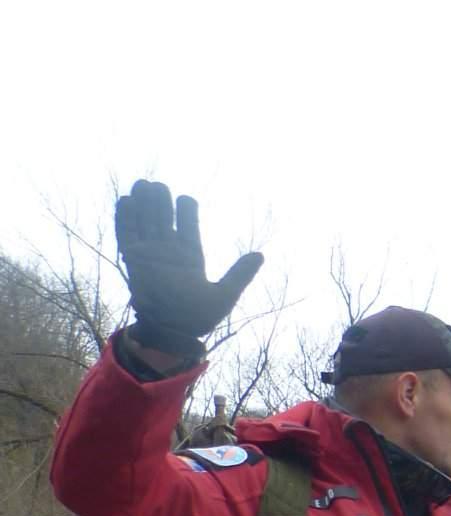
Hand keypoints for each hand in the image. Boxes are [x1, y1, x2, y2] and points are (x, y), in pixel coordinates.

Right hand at [114, 181, 263, 356]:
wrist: (172, 331)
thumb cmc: (199, 317)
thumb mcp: (225, 295)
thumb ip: (240, 274)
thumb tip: (260, 255)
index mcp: (191, 256)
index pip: (189, 226)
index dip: (187, 211)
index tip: (186, 200)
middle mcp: (169, 251)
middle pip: (164, 219)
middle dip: (162, 201)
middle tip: (159, 185)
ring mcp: (150, 254)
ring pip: (146, 222)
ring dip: (143, 204)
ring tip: (144, 184)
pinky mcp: (133, 259)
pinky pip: (127, 234)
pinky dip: (125, 218)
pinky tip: (126, 200)